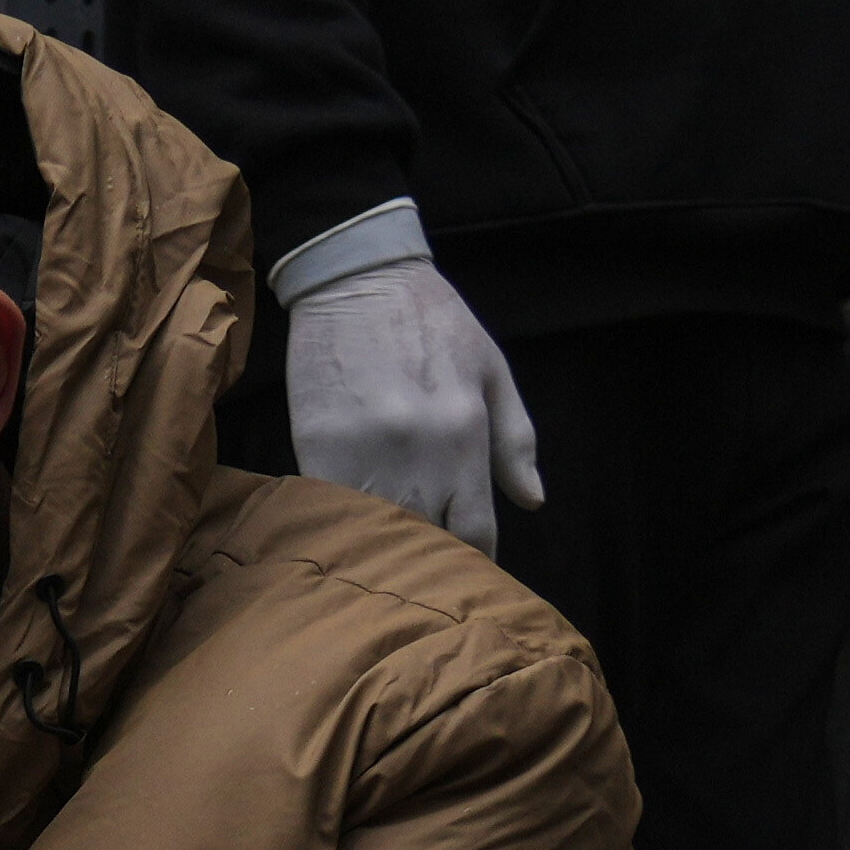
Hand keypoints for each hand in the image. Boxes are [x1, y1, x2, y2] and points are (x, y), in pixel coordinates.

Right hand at [276, 246, 543, 554]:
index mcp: (465, 434)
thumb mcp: (491, 370)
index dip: (474, 560)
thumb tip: (532, 501)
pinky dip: (343, 523)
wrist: (357, 276)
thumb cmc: (432, 320)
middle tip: (428, 573)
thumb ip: (515, 439)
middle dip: (431, 560)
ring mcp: (364, 453)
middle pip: (428, 543)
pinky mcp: (317, 447)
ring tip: (387, 559)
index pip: (475, 531)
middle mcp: (419, 453)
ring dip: (384, 547)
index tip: (469, 572)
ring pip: (378, 533)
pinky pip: (333, 510)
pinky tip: (348, 529)